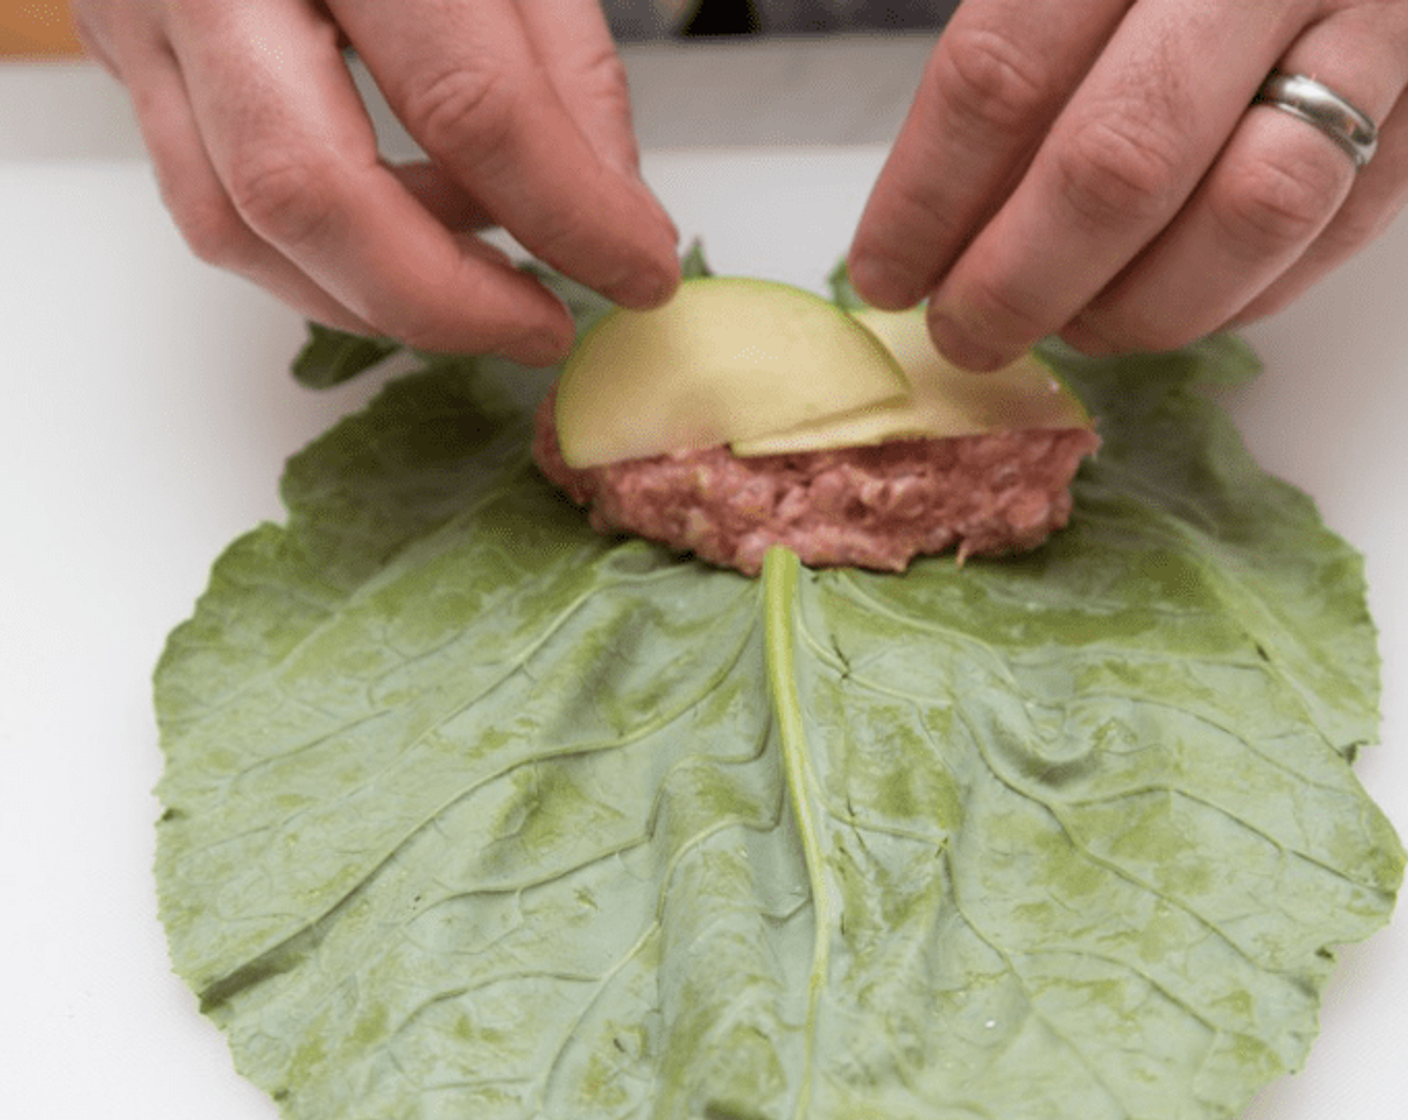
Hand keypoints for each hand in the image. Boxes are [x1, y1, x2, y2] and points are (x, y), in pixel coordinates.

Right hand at [72, 0, 680, 364]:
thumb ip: (565, 62)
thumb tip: (608, 213)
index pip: (468, 99)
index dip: (570, 213)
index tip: (639, 271)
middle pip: (313, 191)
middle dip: (450, 301)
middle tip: (544, 328)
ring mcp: (144, 12)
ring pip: (243, 224)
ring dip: (383, 295)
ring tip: (486, 280)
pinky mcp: (124, 53)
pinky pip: (213, 205)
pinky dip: (324, 257)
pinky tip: (408, 234)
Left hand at [847, 0, 1407, 369]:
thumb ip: (1013, 65)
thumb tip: (928, 227)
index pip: (1002, 75)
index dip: (926, 198)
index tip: (885, 272)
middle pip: (1117, 164)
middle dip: (1017, 283)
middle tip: (963, 332)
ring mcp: (1374, 26)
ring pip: (1248, 215)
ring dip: (1132, 309)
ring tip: (1067, 326)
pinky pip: (1332, 232)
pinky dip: (1233, 297)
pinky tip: (1161, 301)